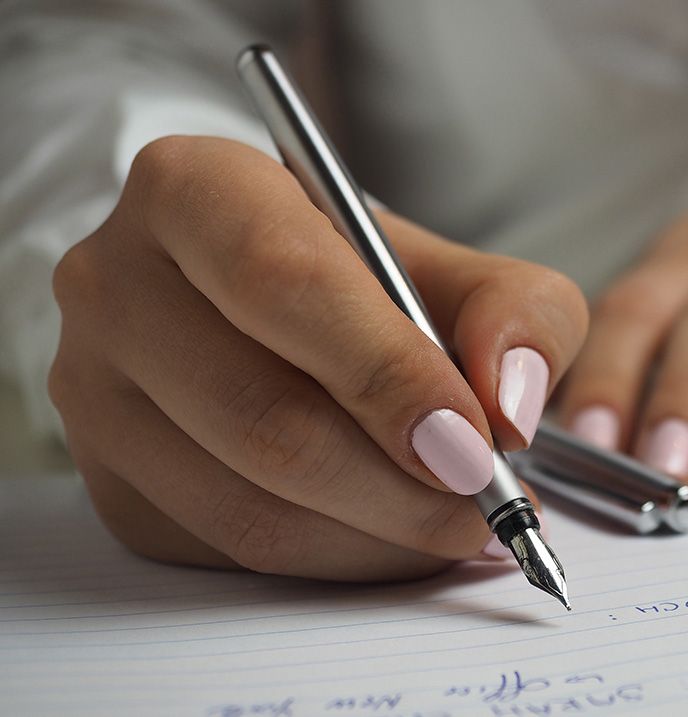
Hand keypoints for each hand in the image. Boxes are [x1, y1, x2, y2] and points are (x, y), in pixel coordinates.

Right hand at [49, 136, 586, 580]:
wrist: (277, 312)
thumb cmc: (368, 282)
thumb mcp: (460, 268)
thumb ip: (517, 312)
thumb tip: (509, 407)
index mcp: (195, 189)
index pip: (285, 283)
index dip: (388, 373)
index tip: (475, 443)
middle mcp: (118, 284)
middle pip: (263, 414)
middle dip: (400, 484)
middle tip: (487, 506)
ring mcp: (95, 391)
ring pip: (247, 503)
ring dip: (379, 536)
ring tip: (459, 525)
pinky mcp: (111, 480)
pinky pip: (231, 551)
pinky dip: (337, 559)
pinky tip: (393, 534)